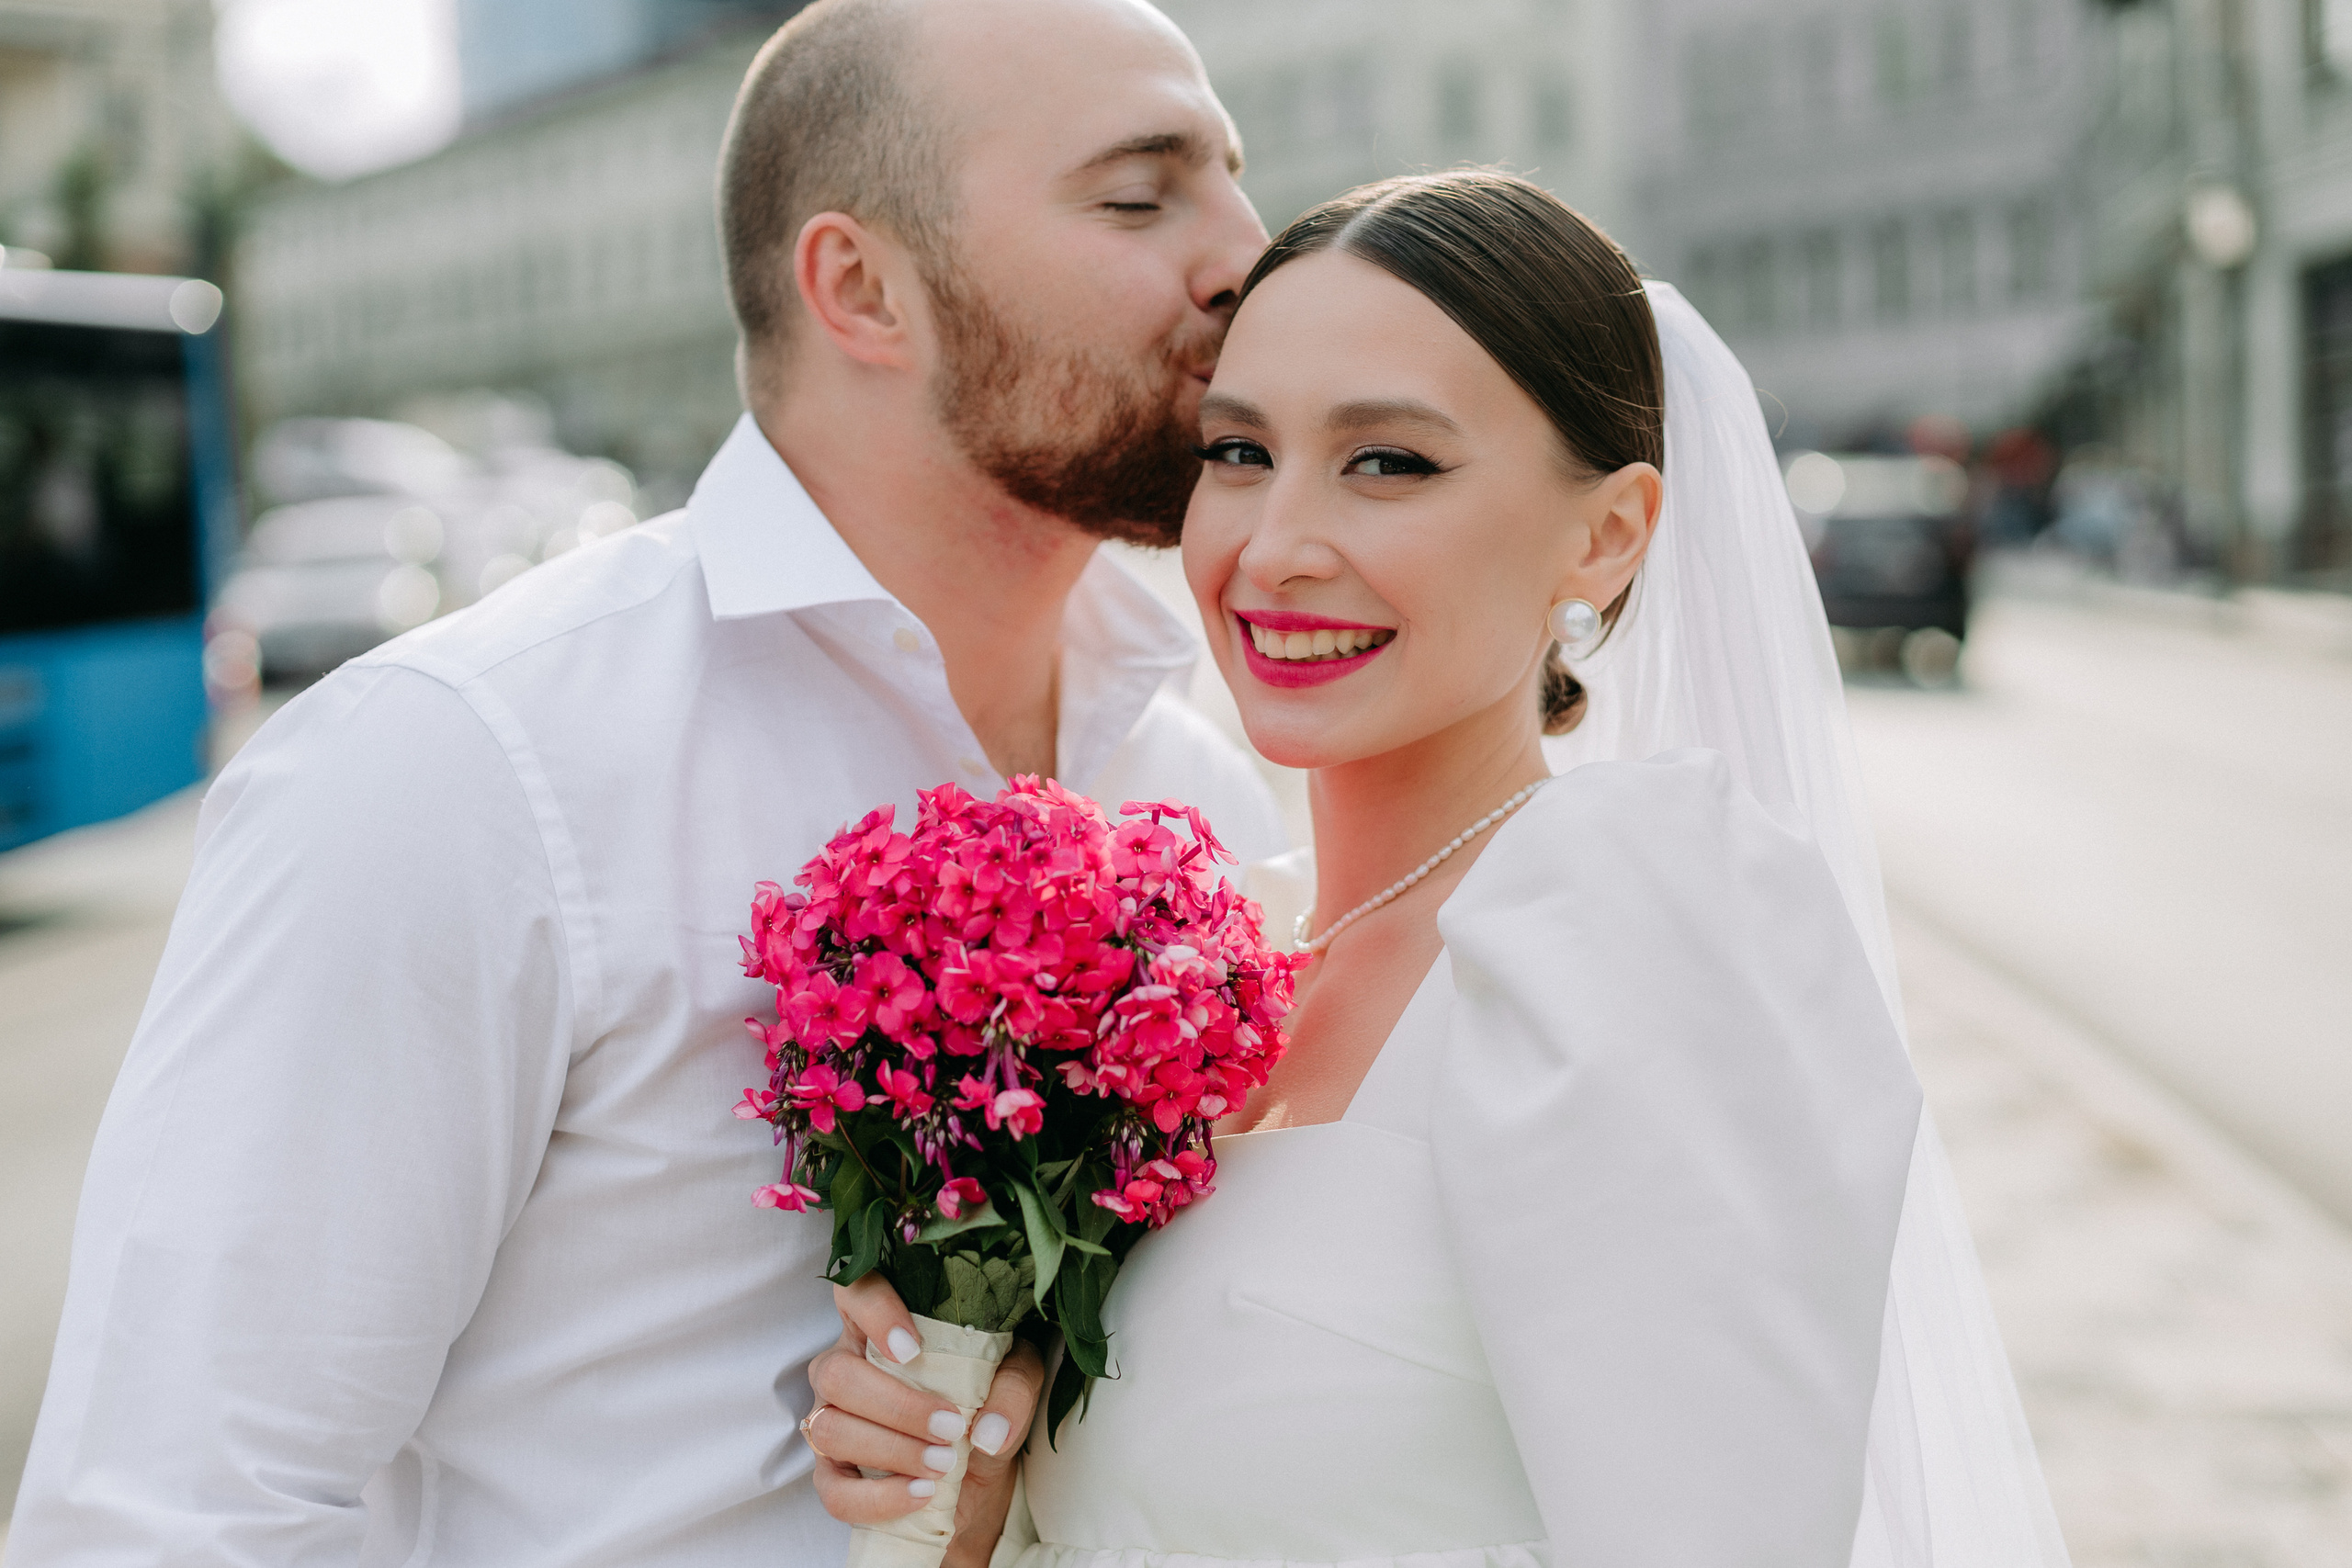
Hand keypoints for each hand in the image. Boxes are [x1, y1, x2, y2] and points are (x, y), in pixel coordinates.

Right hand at [808, 1274, 1044, 1566]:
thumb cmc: (987, 1408)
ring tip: (942, 1465)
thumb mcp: (1017, 1383)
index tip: (911, 1349)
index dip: (873, 1312)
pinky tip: (919, 1493)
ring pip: (830, 1429)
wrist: (980, 1481)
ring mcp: (831, 1421)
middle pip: (837, 1373)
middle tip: (951, 1427)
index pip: (855, 1293)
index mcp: (881, 1327)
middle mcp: (845, 1367)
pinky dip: (877, 1499)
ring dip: (891, 1450)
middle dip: (897, 1406)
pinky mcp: (833, 1477)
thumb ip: (1013, 1388)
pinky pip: (834, 1492)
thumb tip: (987, 1432)